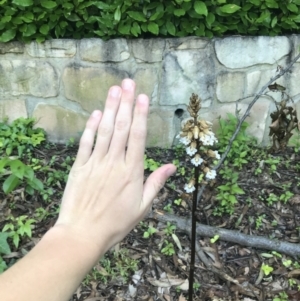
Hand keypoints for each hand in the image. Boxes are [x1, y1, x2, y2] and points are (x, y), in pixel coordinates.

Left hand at [54, 79, 175, 253]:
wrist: (83, 234)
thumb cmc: (116, 223)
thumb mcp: (143, 207)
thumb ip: (156, 183)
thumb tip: (172, 166)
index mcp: (131, 172)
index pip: (138, 137)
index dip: (140, 115)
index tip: (143, 97)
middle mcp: (114, 163)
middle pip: (121, 128)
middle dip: (126, 103)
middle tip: (128, 82)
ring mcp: (95, 163)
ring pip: (104, 131)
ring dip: (109, 108)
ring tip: (114, 90)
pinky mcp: (79, 167)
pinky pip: (86, 143)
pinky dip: (90, 127)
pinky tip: (95, 113)